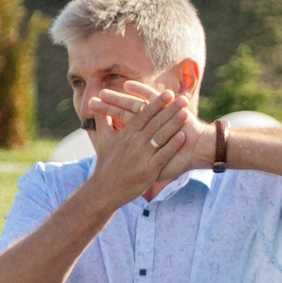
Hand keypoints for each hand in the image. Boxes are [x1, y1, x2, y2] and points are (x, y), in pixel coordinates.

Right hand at [82, 79, 192, 201]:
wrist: (105, 189)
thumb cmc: (106, 163)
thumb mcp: (103, 140)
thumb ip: (103, 122)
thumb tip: (95, 105)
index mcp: (126, 134)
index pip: (143, 115)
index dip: (156, 103)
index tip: (168, 93)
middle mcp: (134, 142)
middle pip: (155, 122)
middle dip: (169, 109)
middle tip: (183, 98)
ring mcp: (142, 156)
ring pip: (160, 137)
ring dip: (174, 124)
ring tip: (186, 113)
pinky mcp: (148, 170)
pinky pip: (163, 155)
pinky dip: (173, 146)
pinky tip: (183, 137)